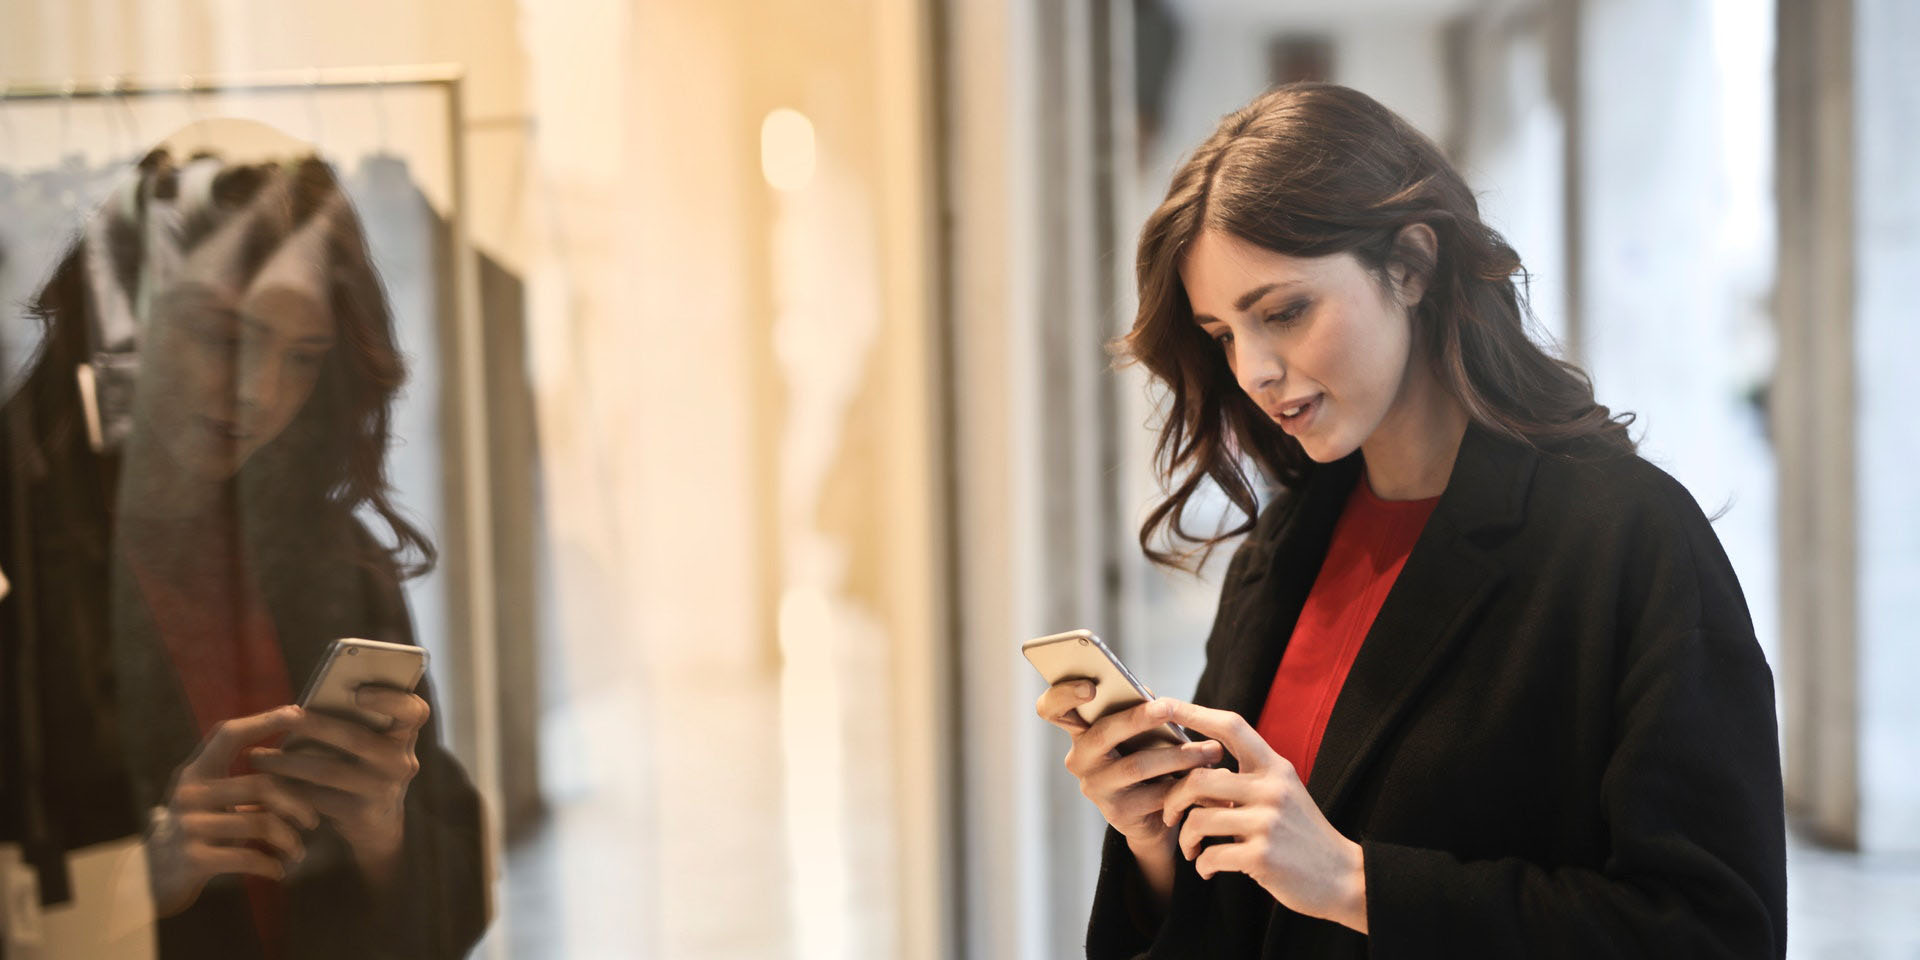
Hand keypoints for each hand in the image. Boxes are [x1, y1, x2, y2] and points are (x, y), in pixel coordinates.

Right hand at [147, 706, 319, 916]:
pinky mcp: (194, 859)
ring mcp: (189, 826)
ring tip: (298, 851)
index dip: (264, 720)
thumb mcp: (208, 801)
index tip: (298, 712)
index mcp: (195, 772)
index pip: (228, 735)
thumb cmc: (194, 833)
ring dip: (288, 840)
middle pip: (261, 785)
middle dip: (297, 804)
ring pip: (262, 823)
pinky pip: (249, 858)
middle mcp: (190, 793)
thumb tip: (296, 764)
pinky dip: (271, 865)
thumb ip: (239, 782)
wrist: (150, 880)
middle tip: (313, 821)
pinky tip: (279, 870)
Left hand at [247, 686, 428, 887]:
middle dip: (317, 726)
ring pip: (329, 771)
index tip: (358, 692)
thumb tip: (304, 705)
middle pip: (357, 739)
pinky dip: (289, 789)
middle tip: (285, 716)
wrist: (377, 823)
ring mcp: (383, 789)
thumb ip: (355, 720)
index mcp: (405, 734)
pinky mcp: (361, 814)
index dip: (390, 699)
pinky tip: (267, 782)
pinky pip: (318, 799)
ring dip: (288, 761)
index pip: (414, 711)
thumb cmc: (364, 765)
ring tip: (257, 755)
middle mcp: (401, 761)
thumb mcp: (372, 741)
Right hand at [1035, 683, 1223, 846]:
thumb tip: (1148, 694)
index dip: (1064, 694)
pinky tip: (1206, 777)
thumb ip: (1137, 708)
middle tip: (1168, 707)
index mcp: (1079, 730)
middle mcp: (1079, 759)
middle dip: (1137, 718)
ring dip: (1178, 755)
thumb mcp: (1139, 731)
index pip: (1052, 708)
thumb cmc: (1145, 756)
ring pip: (1136, 765)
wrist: (1153, 814)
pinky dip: (1184, 784)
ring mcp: (1095, 788)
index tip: (1091, 686)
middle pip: (1102, 733)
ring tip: (1210, 750)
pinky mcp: (1118, 813)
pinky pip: (1155, 795)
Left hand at [1158, 700, 1368, 933]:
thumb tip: (1195, 769)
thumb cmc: (1302, 835)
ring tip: (1192, 850)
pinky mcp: (1263, 856)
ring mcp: (1267, 822)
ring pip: (1198, 819)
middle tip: (1170, 816)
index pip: (1231, 727)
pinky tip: (1208, 868)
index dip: (1194, 713)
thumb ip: (1247, 779)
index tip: (1163, 704)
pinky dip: (1202, 865)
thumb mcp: (1282, 794)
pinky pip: (1210, 855)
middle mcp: (1272, 789)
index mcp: (1275, 768)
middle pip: (1199, 779)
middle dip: (1173, 799)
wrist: (1344, 877)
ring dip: (1186, 838)